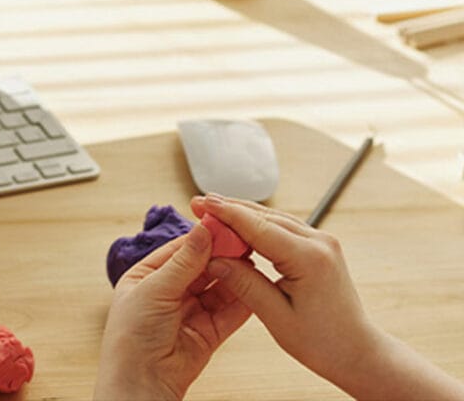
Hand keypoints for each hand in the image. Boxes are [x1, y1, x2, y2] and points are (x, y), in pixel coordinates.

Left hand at [94, 221, 250, 400]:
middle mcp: (169, 292)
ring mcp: (190, 312)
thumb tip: (202, 231)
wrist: (140, 384)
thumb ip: (183, 262)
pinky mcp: (208, 333)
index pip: (179, 250)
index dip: (201, 238)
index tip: (223, 224)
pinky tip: (254, 286)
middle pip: (201, 267)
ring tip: (252, 259)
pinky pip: (228, 313)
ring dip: (233, 275)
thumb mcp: (155, 290)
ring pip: (217, 287)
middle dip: (221, 254)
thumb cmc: (132, 336)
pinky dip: (242, 300)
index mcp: (148, 275)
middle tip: (244, 240)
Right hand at [192, 195, 381, 392]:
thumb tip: (214, 260)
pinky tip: (239, 225)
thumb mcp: (277, 317)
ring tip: (212, 211)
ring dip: (242, 214)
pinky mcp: (319, 246)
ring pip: (273, 218)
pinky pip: (283, 227)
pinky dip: (258, 224)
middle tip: (198, 204)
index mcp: (309, 259)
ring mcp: (321, 241)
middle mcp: (318, 242)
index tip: (200, 203)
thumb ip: (244, 283)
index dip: (226, 212)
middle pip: (264, 216)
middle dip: (229, 208)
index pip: (258, 226)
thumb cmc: (324, 344)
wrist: (360, 353)